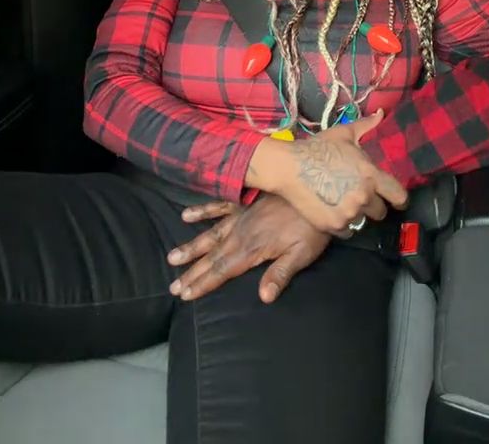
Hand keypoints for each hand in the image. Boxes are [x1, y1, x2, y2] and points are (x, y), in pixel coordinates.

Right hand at [167, 194, 331, 302]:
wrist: (316, 190)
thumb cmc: (311, 228)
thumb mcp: (301, 254)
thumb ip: (280, 274)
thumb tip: (263, 297)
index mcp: (253, 249)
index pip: (223, 271)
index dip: (203, 283)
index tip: (185, 295)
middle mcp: (241, 233)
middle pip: (212, 257)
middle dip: (192, 273)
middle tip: (173, 287)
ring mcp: (241, 216)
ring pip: (210, 235)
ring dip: (191, 248)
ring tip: (172, 258)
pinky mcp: (244, 203)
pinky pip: (219, 206)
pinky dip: (202, 211)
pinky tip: (186, 215)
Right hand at [246, 109, 407, 233]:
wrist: (289, 167)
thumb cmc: (317, 148)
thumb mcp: (344, 134)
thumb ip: (366, 126)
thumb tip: (381, 113)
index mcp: (371, 175)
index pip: (399, 196)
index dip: (399, 199)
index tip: (394, 201)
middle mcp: (364, 196)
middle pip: (380, 212)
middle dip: (371, 205)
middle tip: (357, 197)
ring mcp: (349, 213)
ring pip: (362, 222)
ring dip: (355, 215)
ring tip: (342, 203)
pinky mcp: (334, 226)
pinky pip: (347, 232)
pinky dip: (342, 225)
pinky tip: (332, 212)